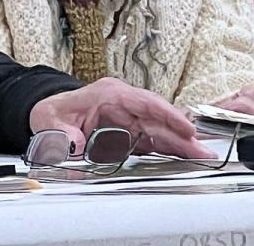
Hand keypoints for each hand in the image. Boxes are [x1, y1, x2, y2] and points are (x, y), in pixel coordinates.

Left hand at [29, 77, 216, 159]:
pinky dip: (169, 149)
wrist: (50, 116)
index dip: (167, 114)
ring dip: (180, 143)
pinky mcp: (130, 133)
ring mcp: (129, 118)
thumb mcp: (49, 122)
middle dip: (181, 134)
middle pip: (158, 118)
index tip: (186, 127)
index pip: (144, 102)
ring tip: (203, 157)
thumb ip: (61, 134)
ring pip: (160, 130)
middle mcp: (124, 103)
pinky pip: (153, 140)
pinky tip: (185, 158)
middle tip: (203, 151)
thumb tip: (74, 144)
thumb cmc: (53, 113)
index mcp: (109, 94)